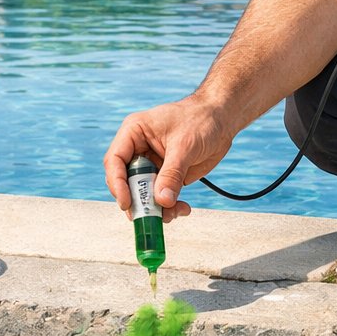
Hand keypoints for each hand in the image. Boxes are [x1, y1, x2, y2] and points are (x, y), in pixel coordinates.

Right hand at [103, 94, 235, 222]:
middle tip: (150, 216)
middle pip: (126, 182)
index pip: (115, 160)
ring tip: (174, 212)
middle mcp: (139, 150)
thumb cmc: (200, 119)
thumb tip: (162, 200)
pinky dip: (168, 207)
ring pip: (143, 193)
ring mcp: (152, 165)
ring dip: (155, 208)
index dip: (117, 183)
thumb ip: (172, 174)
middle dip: (138, 200)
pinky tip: (183, 208)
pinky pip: (160, 197)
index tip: (127, 202)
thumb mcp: (185, 145)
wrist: (221, 120)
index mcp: (134, 133)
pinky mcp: (166, 176)